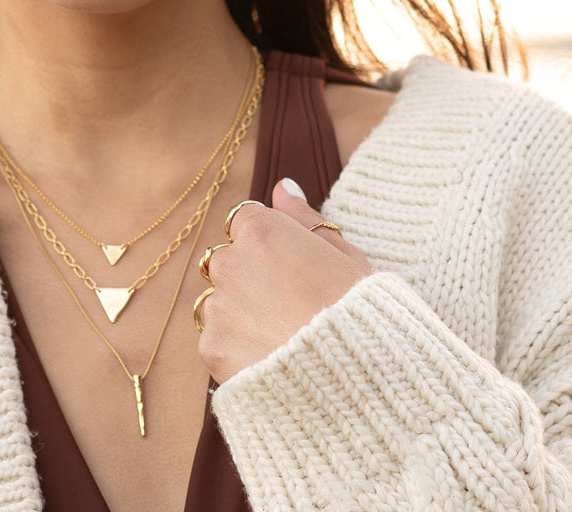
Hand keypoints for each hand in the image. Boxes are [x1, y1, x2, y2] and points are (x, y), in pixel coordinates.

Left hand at [196, 179, 372, 384]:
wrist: (356, 384)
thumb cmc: (359, 315)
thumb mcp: (345, 256)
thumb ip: (305, 217)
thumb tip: (282, 187)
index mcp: (262, 232)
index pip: (245, 220)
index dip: (268, 243)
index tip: (290, 267)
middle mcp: (231, 262)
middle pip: (228, 259)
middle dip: (250, 276)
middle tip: (289, 305)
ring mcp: (218, 305)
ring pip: (219, 299)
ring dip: (240, 311)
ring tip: (281, 335)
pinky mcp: (212, 347)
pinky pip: (217, 339)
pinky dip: (236, 348)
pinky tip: (270, 359)